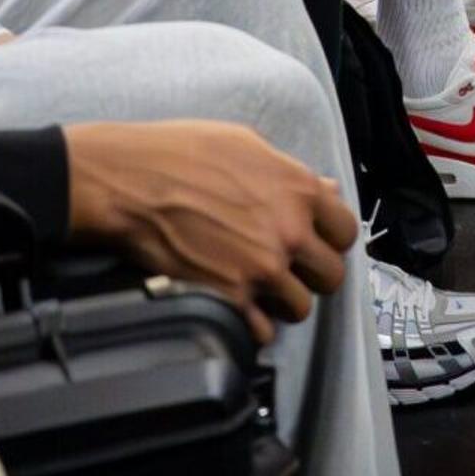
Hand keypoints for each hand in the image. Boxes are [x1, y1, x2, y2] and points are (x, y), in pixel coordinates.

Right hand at [62, 119, 356, 347]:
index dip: (331, 239)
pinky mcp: (230, 298)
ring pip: (301, 307)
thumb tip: (323, 190)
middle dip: (312, 274)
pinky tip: (240, 308)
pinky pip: (263, 331)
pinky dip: (254, 325)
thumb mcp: (245, 144)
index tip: (318, 243)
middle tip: (291, 269)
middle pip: (330, 275)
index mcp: (298, 191)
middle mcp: (288, 232)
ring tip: (261, 289)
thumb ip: (290, 173)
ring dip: (283, 301)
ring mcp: (261, 269)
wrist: (128, 182)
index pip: (346, 231)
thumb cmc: (179, 153)